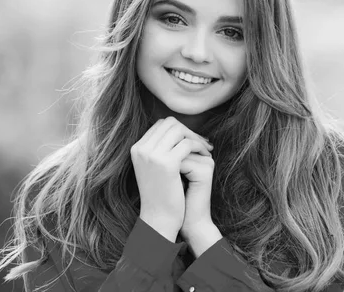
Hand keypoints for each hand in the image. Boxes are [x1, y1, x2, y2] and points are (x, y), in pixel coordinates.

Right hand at [130, 117, 212, 240]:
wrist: (159, 220)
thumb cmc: (161, 195)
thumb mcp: (156, 168)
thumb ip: (162, 148)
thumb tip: (181, 129)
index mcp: (136, 148)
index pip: (161, 125)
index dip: (179, 130)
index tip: (192, 140)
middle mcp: (141, 149)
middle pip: (170, 123)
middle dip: (188, 131)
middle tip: (202, 143)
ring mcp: (152, 155)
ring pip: (179, 130)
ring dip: (195, 138)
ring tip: (206, 150)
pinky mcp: (166, 163)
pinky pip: (187, 143)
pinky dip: (199, 147)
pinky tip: (206, 156)